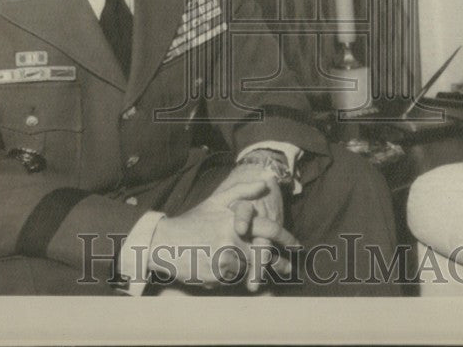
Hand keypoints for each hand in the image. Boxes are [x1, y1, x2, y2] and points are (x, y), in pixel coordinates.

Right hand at [149, 179, 297, 289]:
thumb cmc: (193, 221)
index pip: (269, 230)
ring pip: (248, 269)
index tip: (297, 245)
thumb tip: (265, 182)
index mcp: (236, 221)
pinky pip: (232, 280)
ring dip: (250, 270)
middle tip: (289, 270)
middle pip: (263, 256)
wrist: (164, 243)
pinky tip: (220, 270)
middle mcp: (233, 241)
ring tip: (253, 272)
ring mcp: (225, 260)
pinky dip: (230, 276)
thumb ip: (242, 191)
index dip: (287, 238)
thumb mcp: (216, 201)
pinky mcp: (217, 277)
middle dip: (278, 264)